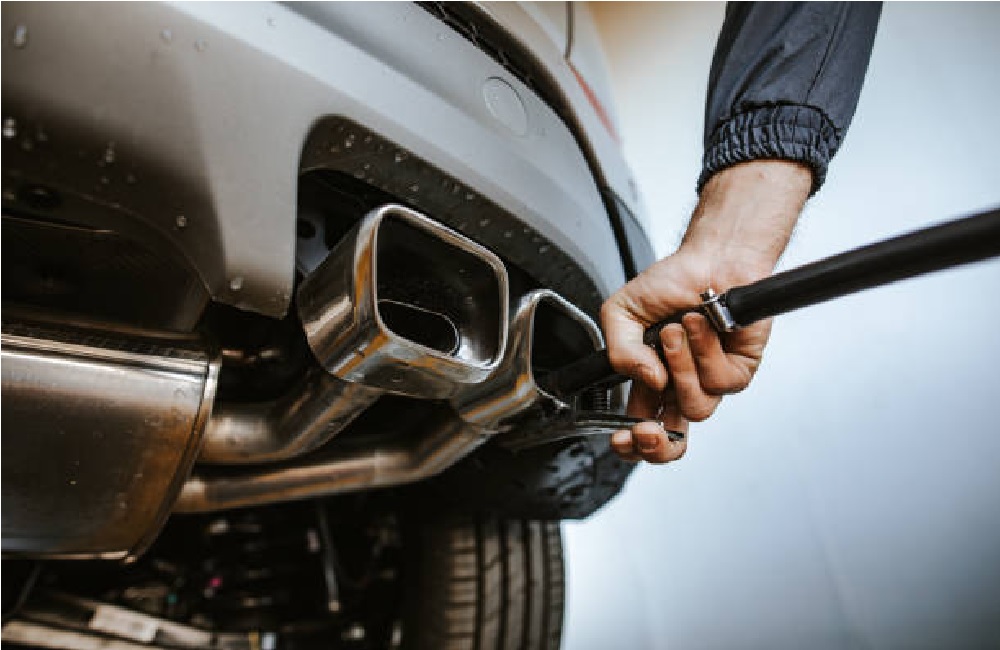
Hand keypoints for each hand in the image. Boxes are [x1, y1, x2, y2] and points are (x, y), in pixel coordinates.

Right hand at [601, 160, 811, 463]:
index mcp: (650, 381)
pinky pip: (720, 381)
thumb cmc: (672, 282)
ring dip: (680, 366)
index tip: (619, 438)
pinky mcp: (739, 370)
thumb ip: (619, 351)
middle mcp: (680, 386)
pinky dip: (705, 348)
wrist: (712, 258)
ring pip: (695, 407)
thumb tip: (646, 379)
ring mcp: (710, 381)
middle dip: (656, 445)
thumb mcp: (622, 312)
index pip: (639, 429)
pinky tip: (701, 323)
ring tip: (675, 330)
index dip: (630, 446)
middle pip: (673, 444)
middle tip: (646, 430)